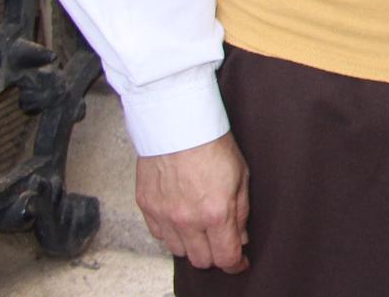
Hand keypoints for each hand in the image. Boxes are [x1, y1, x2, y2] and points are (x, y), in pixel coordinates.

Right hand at [134, 132, 249, 272]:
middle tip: (221, 242)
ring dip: (192, 245)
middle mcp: (187, 220)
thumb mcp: (241, 176)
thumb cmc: (212, 144)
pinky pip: (159, 235)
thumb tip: (241, 237)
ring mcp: (164, 215)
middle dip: (215, 255)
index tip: (239, 263)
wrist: (178, 124)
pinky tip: (181, 219)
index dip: (236, 264)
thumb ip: (241, 212)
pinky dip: (172, 233)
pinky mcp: (146, 207)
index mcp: (216, 212)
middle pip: (201, 259)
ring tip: (201, 228)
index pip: (226, 256)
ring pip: (178, 251)